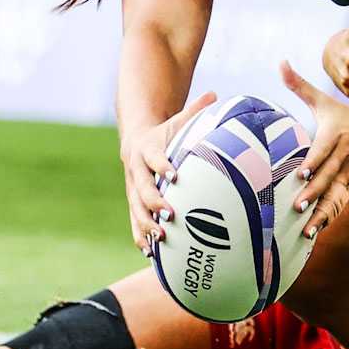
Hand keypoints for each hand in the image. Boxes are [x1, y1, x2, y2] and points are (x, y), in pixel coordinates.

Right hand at [121, 91, 216, 252]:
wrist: (136, 143)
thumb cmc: (165, 134)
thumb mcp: (178, 121)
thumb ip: (195, 111)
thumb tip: (216, 95)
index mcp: (148, 149)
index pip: (153, 157)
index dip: (162, 166)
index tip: (174, 175)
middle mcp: (136, 171)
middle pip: (141, 188)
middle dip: (154, 202)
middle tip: (171, 214)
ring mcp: (132, 190)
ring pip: (135, 208)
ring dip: (146, 224)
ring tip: (160, 238)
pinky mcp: (133, 204)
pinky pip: (134, 222)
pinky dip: (140, 237)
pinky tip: (150, 253)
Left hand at [280, 60, 348, 238]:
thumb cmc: (346, 116)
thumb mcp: (324, 100)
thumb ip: (299, 84)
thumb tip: (280, 62)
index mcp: (335, 136)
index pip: (323, 152)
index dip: (314, 163)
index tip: (301, 174)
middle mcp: (343, 158)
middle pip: (327, 177)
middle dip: (313, 192)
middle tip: (296, 206)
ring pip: (333, 196)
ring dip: (320, 214)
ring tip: (306, 230)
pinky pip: (339, 205)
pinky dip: (327, 219)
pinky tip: (313, 233)